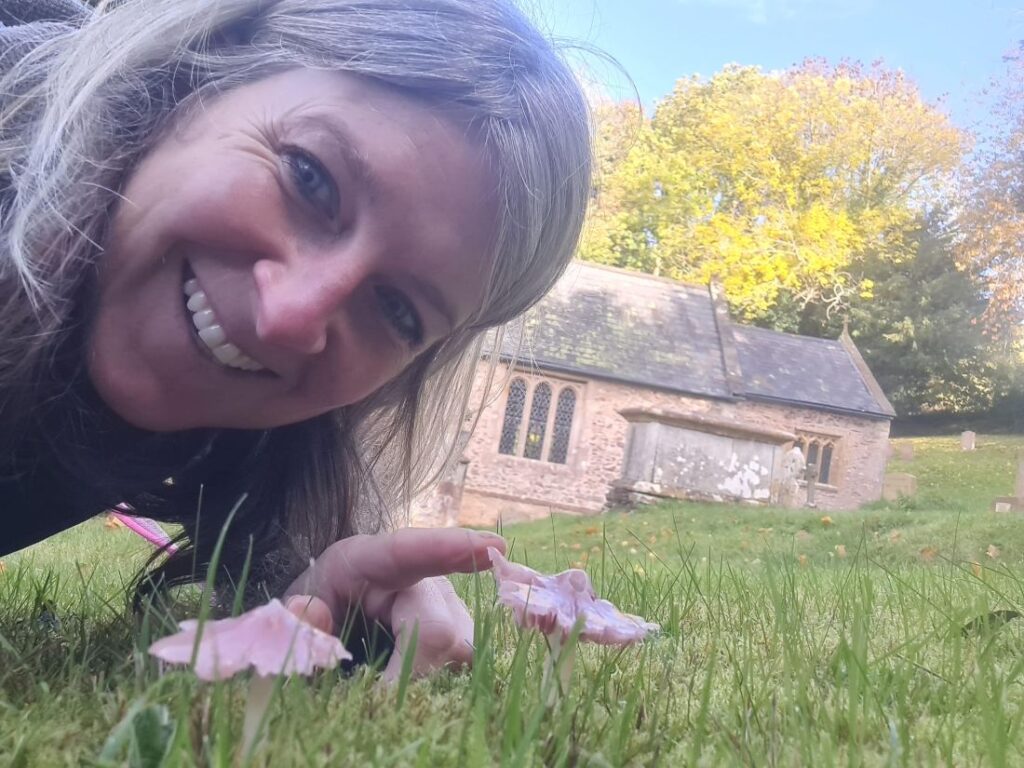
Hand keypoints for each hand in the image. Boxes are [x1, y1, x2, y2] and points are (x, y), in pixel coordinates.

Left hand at [282, 527, 505, 681]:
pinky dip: (439, 691)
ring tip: (385, 698)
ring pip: (458, 652)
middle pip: (438, 626)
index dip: (450, 549)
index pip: (410, 550)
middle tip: (375, 705)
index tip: (491, 548)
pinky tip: (417, 700)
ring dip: (425, 683)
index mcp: (371, 560)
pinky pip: (463, 668)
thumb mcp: (293, 609)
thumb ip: (293, 617)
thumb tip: (307, 614)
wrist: (335, 617)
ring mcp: (447, 610)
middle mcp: (421, 580)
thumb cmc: (318, 607)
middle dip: (410, 673)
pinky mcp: (459, 639)